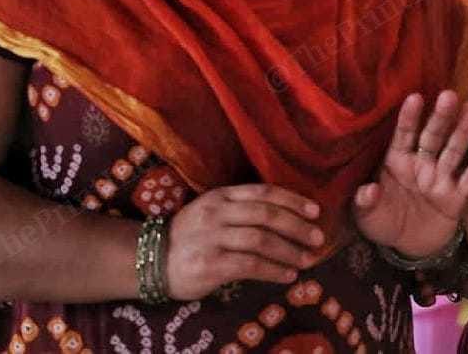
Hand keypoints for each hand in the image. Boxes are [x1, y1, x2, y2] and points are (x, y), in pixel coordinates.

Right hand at [166, 183, 325, 300]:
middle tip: (318, 238)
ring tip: (307, 260)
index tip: (316, 211)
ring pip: (261, 240)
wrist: (149, 260)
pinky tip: (287, 275)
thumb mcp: (213, 211)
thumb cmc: (190, 236)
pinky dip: (273, 270)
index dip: (293, 200)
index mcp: (221, 196)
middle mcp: (217, 213)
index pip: (264, 192)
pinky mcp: (210, 264)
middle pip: (267, 214)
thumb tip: (289, 217)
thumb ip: (243, 209)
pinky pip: (250, 265)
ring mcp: (212, 238)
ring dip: (290, 251)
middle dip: (297, 226)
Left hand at [353, 90, 467, 258]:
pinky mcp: (456, 196)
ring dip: (462, 131)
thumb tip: (368, 191)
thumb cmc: (383, 221)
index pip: (403, 135)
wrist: (408, 246)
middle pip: (432, 137)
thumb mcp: (366, 216)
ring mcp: (441, 178)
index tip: (414, 97)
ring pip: (453, 150)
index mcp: (397, 161)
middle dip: (440, 117)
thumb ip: (365, 202)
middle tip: (448, 95)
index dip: (409, 117)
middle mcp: (421, 164)